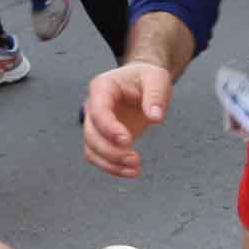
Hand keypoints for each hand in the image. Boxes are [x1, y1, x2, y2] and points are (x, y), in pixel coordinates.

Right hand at [83, 61, 172, 177]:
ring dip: (110, 163)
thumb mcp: (157, 78)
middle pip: (92, 134)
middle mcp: (93, 105)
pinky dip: (111, 167)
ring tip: (134, 169)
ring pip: (91, 148)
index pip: (98, 110)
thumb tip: (155, 117)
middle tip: (135, 159)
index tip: (127, 140)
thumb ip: (156, 95)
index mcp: (103, 87)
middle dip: (111, 151)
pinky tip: (130, 171)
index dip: (109, 128)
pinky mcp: (102, 137)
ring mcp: (95, 123)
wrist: (141, 83)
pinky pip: (98, 156)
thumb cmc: (146, 77)